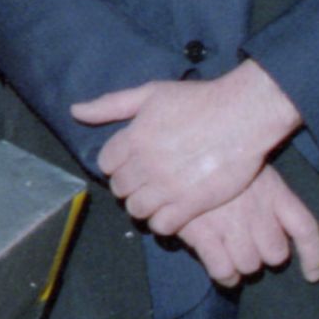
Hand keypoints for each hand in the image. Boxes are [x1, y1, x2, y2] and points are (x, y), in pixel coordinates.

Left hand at [71, 62, 302, 241]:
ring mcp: (168, 186)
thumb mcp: (151, 93)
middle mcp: (146, 165)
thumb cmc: (199, 100)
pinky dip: (164, 221)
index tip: (134, 161)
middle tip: (149, 179)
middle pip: (120, 189)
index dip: (118, 164)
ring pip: (137, 210)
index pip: (106, 164)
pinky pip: (162, 225)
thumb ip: (111, 105)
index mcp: (133, 138)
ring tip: (161, 195)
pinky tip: (174, 209)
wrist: (243, 115)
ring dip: (145, 205)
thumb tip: (75, 111)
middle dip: (130, 185)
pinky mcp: (191, 204)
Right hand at [177, 160, 318, 287]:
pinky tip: (221, 269)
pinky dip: (225, 276)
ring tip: (230, 254)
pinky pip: (224, 270)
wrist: (175, 152)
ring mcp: (232, 223)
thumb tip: (279, 222)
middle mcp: (258, 210)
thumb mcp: (250, 165)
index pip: (306, 229)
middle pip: (277, 254)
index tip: (312, 276)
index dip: (313, 257)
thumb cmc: (214, 159)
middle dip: (264, 256)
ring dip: (242, 266)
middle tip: (249, 246)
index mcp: (274, 191)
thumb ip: (268, 194)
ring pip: (250, 265)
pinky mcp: (205, 234)